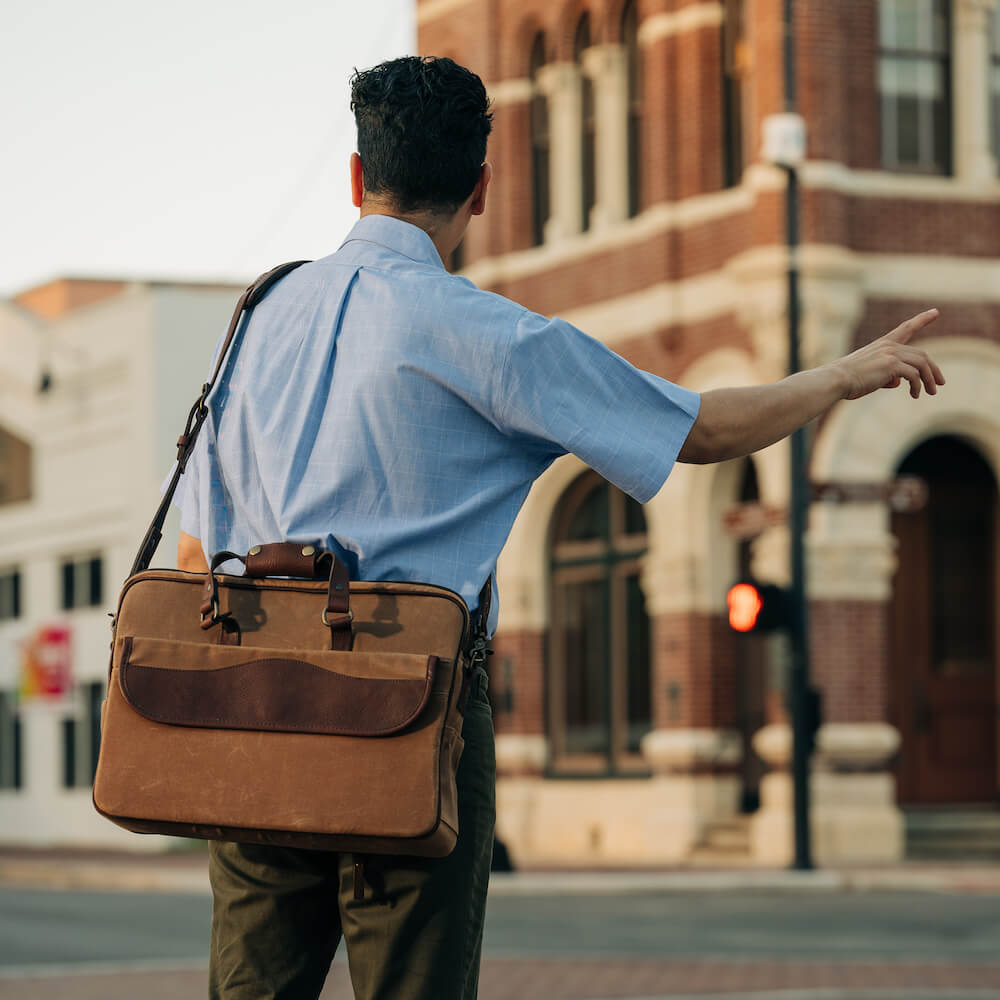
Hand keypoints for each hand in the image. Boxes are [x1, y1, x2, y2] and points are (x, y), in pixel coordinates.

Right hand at [829, 309, 945, 400]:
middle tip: (939, 384)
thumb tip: (898, 382)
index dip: (922, 319)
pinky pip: (914, 375)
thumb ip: (886, 376)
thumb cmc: (848, 380)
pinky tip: (914, 394)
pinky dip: (917, 386)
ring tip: (931, 392)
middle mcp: (889, 346)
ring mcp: (891, 354)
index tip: (936, 312)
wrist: (836, 380)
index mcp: (882, 344)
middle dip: (934, 370)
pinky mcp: (891, 365)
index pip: (906, 328)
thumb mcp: (870, 375)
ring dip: (929, 380)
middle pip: (922, 355)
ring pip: (922, 364)